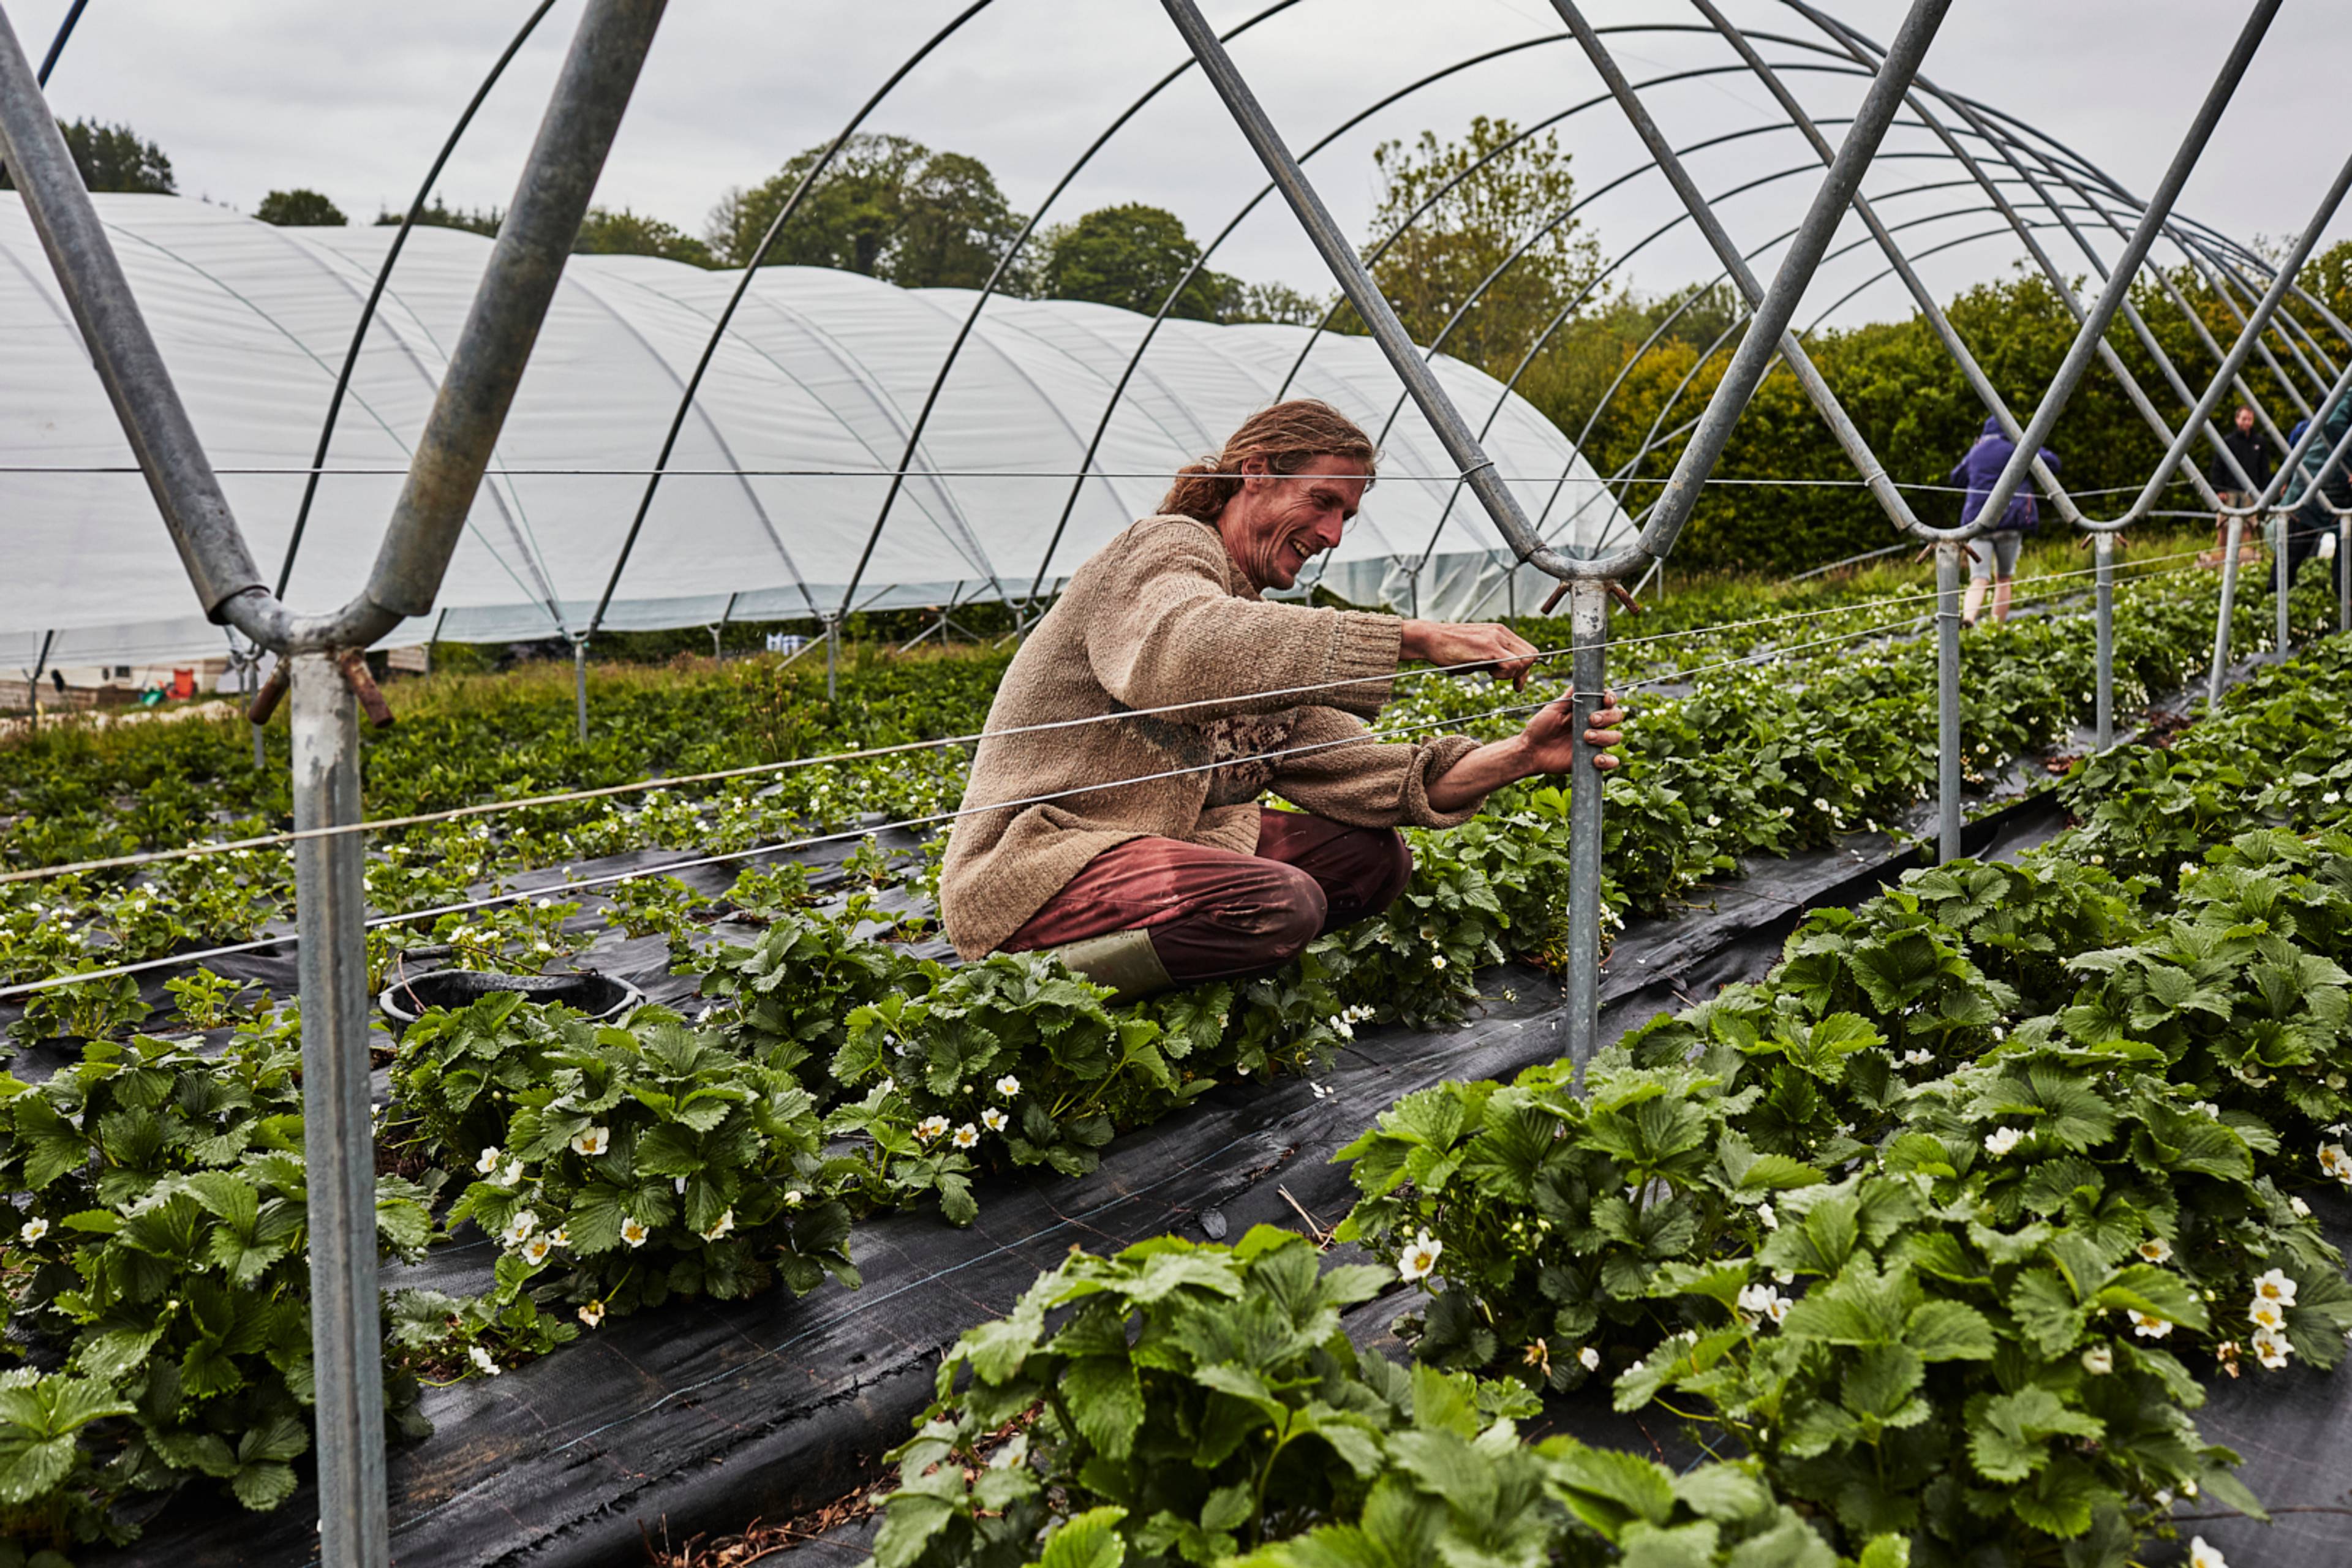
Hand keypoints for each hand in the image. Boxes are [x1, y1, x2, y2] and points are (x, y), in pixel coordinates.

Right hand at [1398, 618, 1542, 687]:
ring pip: (1525, 660)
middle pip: (1532, 655)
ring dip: (1513, 674)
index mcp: (1500, 632)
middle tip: (1511, 684)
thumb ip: (1492, 660)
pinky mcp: (1489, 647)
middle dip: (1524, 673)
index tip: (1516, 683)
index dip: (1525, 669)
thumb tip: (1503, 672)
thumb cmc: (1448, 649)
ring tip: (1492, 674)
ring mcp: (1496, 638)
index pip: (1527, 651)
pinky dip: (1505, 674)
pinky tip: (1489, 673)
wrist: (1429, 639)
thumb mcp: (1475, 653)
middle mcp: (1501, 632)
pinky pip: (1513, 664)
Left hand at [1517, 688, 1626, 773]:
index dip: (1611, 699)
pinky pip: (1611, 761)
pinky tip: (1596, 759)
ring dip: (1605, 736)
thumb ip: (1570, 696)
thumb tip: (1583, 679)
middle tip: (1591, 720)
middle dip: (1608, 717)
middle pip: (1616, 717)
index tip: (1605, 700)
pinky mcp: (1592, 760)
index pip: (1608, 701)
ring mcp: (1595, 743)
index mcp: (1587, 710)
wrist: (1531, 750)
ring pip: (1615, 737)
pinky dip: (1609, 761)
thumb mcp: (1554, 708)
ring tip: (1586, 737)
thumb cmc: (1541, 727)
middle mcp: (1595, 725)